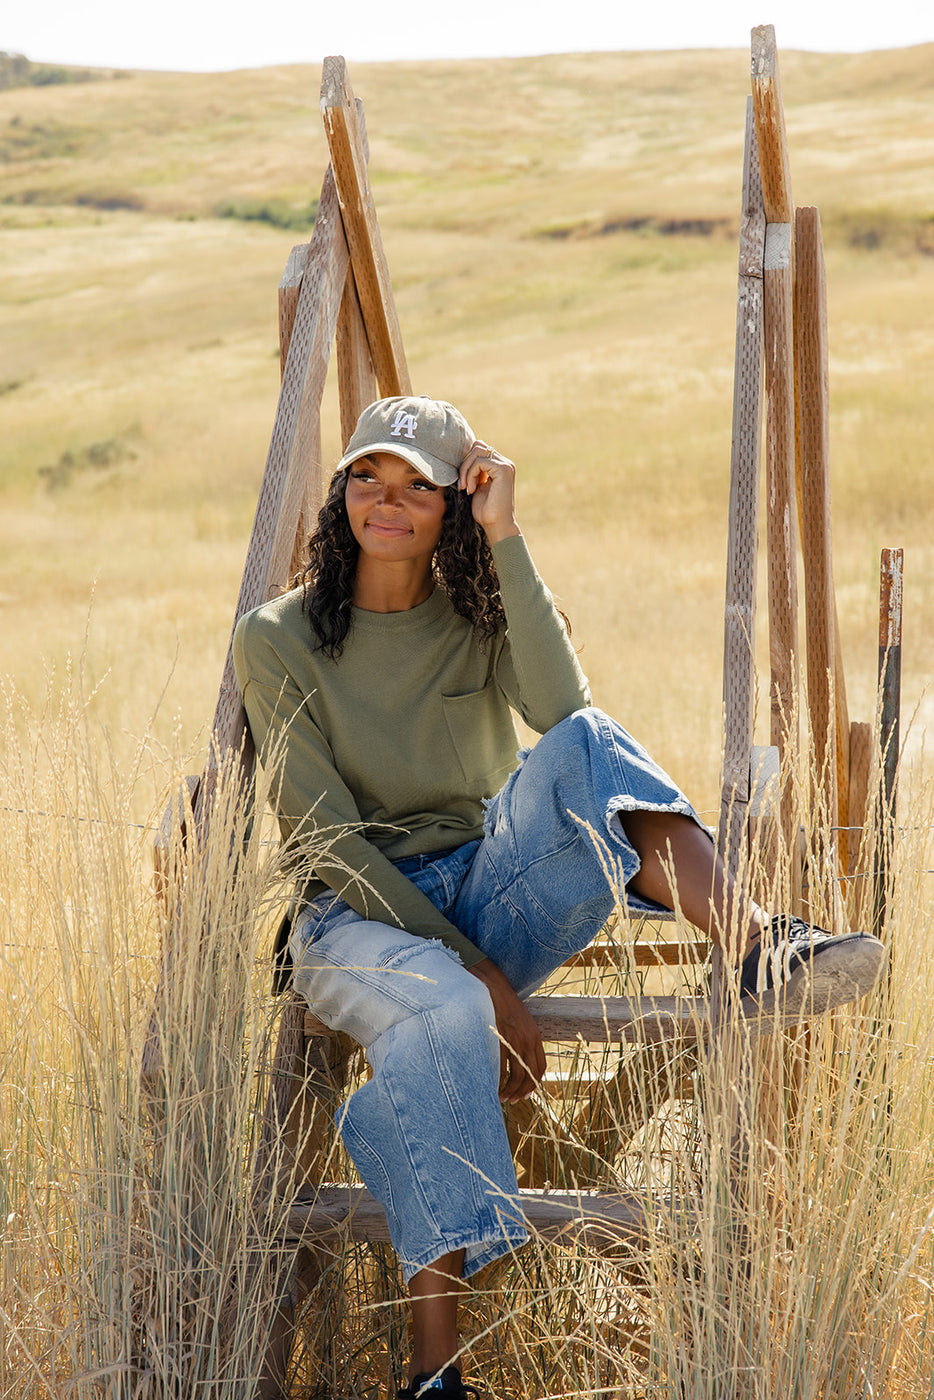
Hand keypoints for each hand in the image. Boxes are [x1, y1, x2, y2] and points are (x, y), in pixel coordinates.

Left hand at [458, 440, 520, 545]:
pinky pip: (479, 462)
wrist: (496, 526)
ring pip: (477, 451)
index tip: (463, 483)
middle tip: (462, 485)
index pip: (478, 450)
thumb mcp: (476, 486)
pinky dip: (470, 475)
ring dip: (466, 470)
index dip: (466, 463)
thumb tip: (462, 457)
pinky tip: (471, 490)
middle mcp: (505, 463)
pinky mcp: (503, 469)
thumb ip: (473, 471)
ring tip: (466, 488)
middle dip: (464, 464)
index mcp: (500, 466)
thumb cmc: (485, 511)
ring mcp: (506, 465)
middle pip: (477, 446)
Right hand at [468, 956, 545, 1102]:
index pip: (540, 1067)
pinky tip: (493, 1087)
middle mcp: (527, 1041)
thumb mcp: (522, 1021)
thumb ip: (525, 1038)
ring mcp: (514, 1042)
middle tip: (513, 1100)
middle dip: (522, 1092)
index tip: (526, 1093)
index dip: (534, 1083)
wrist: (493, 988)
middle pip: (530, 1076)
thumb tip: (521, 1058)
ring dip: (510, 1091)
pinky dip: (497, 1082)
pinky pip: (500, 1070)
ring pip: (516, 1076)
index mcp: (535, 1037)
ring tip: (502, 1097)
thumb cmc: (505, 1004)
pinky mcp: (499, 1041)